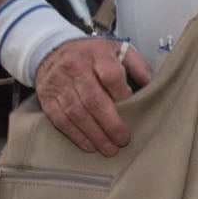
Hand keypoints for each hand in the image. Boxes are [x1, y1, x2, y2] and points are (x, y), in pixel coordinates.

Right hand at [38, 37, 153, 156]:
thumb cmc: (92, 55)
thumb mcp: (117, 49)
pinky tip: (89, 146)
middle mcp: (75, 66)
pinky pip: (60, 119)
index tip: (133, 110)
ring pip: (77, 112)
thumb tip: (151, 86)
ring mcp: (58, 82)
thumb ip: (137, 65)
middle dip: (110, 123)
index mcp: (97, 53)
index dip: (122, 96)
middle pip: (93, 99)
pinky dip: (76, 135)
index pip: (111, 76)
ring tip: (109, 149)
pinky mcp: (47, 97)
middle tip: (123, 140)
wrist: (52, 49)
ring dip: (94, 134)